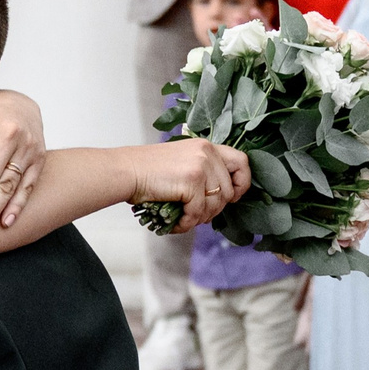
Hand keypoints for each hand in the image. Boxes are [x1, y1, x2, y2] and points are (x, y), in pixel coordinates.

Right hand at [128, 138, 251, 231]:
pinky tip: (176, 223)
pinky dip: (188, 223)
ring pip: (215, 204)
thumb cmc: (148, 170)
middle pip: (228, 190)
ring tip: (184, 219)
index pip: (241, 162)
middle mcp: (207, 153)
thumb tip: (221, 197)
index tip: (231, 197)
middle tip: (197, 214)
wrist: (126, 170)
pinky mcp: (192, 181)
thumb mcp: (183, 161)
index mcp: (207, 146)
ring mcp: (201, 166)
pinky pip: (199, 211)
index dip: (242, 183)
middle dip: (214, 209)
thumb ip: (204, 171)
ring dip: (200, 218)